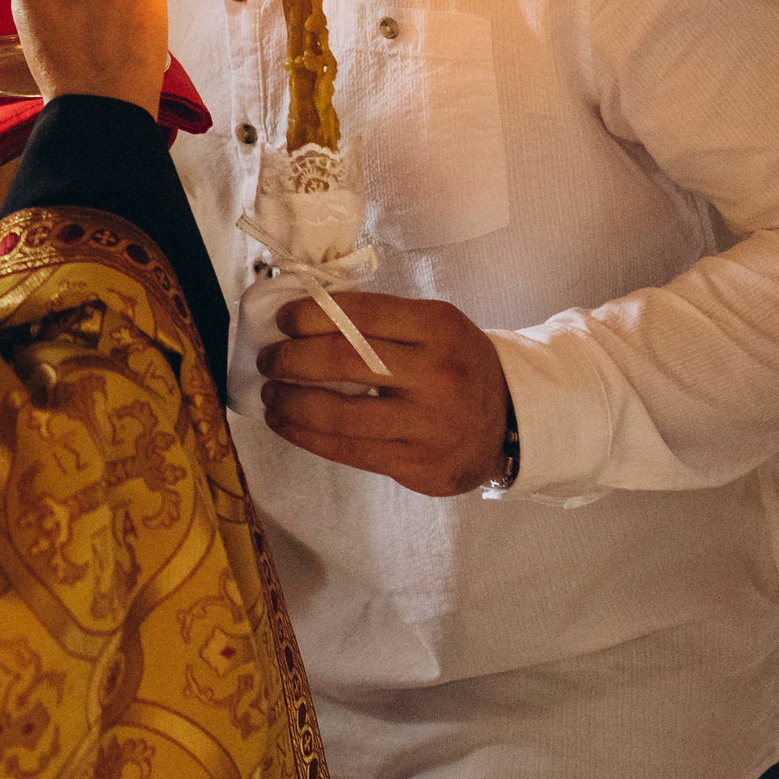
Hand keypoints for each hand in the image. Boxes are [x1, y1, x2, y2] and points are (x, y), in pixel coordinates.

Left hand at [256, 293, 511, 496]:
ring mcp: (425, 424)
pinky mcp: (414, 464)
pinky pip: (347, 451)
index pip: (361, 314)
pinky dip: (306, 436)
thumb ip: (381, 321)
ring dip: (291, 402)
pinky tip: (286, 423)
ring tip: (270, 394)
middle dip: (291, 359)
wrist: (509, 422)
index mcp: (438, 328)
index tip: (284, 319)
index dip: (311, 315)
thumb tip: (305, 317)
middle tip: (269, 359)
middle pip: (343, 361)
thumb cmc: (456, 365)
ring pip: (339, 414)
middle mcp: (435, 375)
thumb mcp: (435, 327)